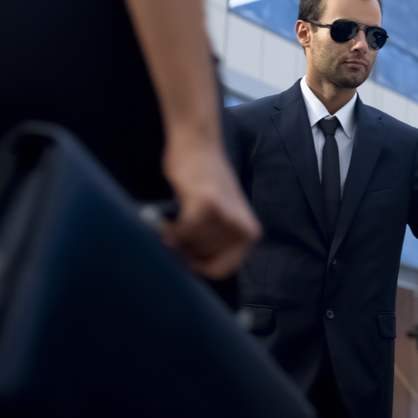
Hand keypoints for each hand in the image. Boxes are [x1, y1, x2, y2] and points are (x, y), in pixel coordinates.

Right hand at [160, 136, 260, 277]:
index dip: (197, 266)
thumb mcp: (219, 218)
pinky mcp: (209, 204)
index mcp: (250, 234)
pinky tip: (168, 218)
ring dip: (176, 237)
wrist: (198, 146)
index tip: (185, 252)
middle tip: (176, 229)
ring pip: (191, 247)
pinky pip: (183, 232)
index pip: (221, 271)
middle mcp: (245, 229)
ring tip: (174, 220)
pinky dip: (169, 228)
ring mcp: (228, 217)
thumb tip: (194, 270)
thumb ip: (214, 243)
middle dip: (184, 249)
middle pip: (202, 261)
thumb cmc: (203, 183)